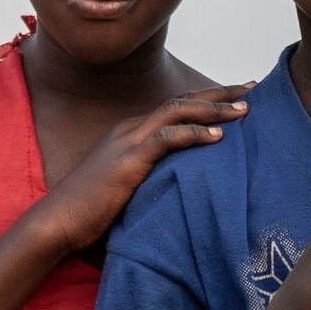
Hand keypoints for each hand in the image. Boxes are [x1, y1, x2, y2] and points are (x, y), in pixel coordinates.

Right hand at [37, 85, 251, 254]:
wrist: (57, 221)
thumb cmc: (90, 212)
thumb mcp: (128, 188)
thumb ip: (152, 178)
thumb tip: (179, 187)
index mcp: (132, 133)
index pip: (176, 108)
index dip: (208, 99)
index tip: (238, 97)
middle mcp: (131, 129)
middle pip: (183, 101)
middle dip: (220, 92)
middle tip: (253, 87)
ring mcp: (128, 142)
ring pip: (178, 113)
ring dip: (214, 109)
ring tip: (245, 109)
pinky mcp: (128, 160)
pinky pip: (167, 139)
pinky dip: (195, 134)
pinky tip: (219, 136)